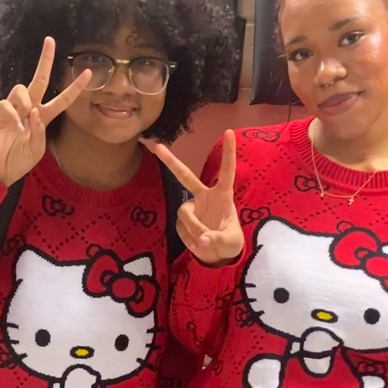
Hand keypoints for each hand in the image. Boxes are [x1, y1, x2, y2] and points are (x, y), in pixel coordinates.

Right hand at [0, 37, 91, 186]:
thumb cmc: (19, 160)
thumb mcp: (37, 150)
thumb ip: (40, 132)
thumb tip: (35, 112)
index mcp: (43, 117)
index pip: (62, 99)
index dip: (75, 88)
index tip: (88, 74)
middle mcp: (29, 108)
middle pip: (40, 79)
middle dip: (46, 59)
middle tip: (51, 40)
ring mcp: (13, 107)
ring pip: (22, 89)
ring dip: (25, 104)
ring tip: (20, 124)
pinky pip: (8, 104)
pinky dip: (12, 115)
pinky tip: (11, 126)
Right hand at [149, 129, 243, 264]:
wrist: (219, 256)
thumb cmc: (231, 243)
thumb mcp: (231, 242)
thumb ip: (218, 239)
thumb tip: (203, 239)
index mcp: (222, 196)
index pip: (226, 171)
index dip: (229, 153)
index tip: (229, 132)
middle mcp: (204, 197)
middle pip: (185, 176)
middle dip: (171, 162)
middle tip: (156, 146)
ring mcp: (192, 208)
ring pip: (184, 213)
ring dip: (193, 228)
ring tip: (204, 242)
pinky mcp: (182, 222)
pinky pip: (182, 229)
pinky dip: (190, 239)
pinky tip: (199, 245)